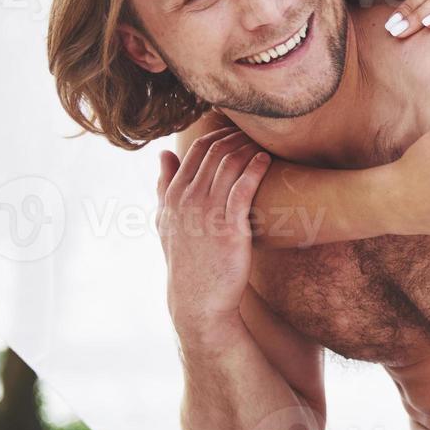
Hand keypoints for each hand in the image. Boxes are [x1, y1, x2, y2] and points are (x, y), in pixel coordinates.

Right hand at [156, 127, 270, 333]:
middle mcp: (188, 201)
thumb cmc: (187, 260)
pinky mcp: (229, 228)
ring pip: (229, 166)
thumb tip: (163, 154)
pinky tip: (266, 161)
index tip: (237, 129)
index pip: (196, 151)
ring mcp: (207, 214)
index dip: (218, 134)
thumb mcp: (166, 221)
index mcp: (173, 197)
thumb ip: (164, 186)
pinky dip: (256, 169)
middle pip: (215, 153)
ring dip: (248, 149)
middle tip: (257, 132)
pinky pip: (243, 188)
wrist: (199, 300)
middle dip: (237, 137)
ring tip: (265, 143)